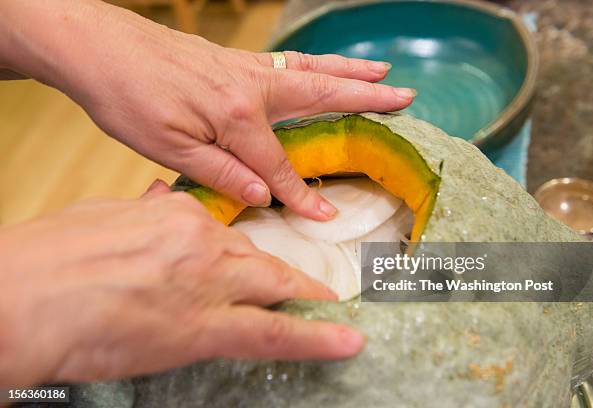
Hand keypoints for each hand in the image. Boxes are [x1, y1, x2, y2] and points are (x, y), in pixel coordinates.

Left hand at [0, 0, 414, 220]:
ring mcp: (246, 68)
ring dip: (351, 71)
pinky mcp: (235, 59)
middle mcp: (252, 86)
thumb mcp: (168, 148)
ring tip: (383, 72)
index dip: (301, 195)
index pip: (279, 166)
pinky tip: (327, 67)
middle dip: (366, 100)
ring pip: (311, 71)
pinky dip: (318, 63)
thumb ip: (221, 173)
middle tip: (405, 99)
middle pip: (321, 95)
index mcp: (237, 116)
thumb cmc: (128, 98)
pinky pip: (289, 62)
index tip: (326, 217)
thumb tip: (262, 196)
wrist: (99, 47)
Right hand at [0, 181, 363, 387]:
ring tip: (335, 311)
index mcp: (175, 215)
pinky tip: (344, 341)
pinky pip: (274, 333)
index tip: (255, 261)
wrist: (23, 297)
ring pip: (276, 289)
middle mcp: (202, 243)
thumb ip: (139, 213)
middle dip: (287, 275)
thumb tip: (157, 202)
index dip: (243, 253)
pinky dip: (315, 338)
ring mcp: (210, 284)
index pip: (225, 233)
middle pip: (258, 259)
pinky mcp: (207, 328)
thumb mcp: (99, 219)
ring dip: (309, 301)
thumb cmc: (48, 259)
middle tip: (316, 287)